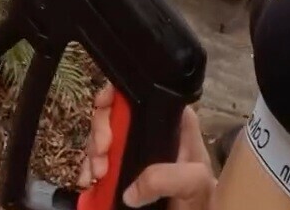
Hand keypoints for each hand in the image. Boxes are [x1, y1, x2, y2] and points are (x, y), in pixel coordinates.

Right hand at [79, 83, 216, 207]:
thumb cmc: (202, 196)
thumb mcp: (194, 180)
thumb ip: (169, 177)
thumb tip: (130, 191)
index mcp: (170, 120)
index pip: (141, 92)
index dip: (117, 93)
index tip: (103, 106)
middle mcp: (149, 129)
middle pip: (114, 112)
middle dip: (100, 129)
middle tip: (101, 152)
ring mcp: (133, 149)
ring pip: (102, 137)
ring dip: (92, 153)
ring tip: (95, 175)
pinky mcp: (122, 170)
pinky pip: (98, 162)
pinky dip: (88, 169)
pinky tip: (88, 181)